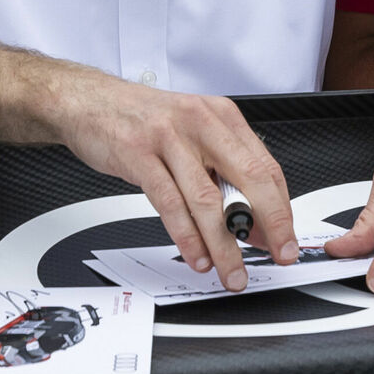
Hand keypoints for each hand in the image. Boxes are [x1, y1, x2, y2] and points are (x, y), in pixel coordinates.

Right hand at [55, 70, 291, 286]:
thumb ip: (222, 169)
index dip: (281, 207)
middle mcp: (200, 123)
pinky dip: (187, 237)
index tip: (285, 237)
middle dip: (270, 224)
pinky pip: (170, 204)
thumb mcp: (191, 132)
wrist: (88, 101)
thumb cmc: (141, 120)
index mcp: (221, 116)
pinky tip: (196, 257)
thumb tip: (250, 220)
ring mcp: (169, 138)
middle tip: (278, 253)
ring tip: (232, 271)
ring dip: (224, 244)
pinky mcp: (139, 155)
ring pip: (208, 200)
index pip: (265, 166)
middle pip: (248, 178)